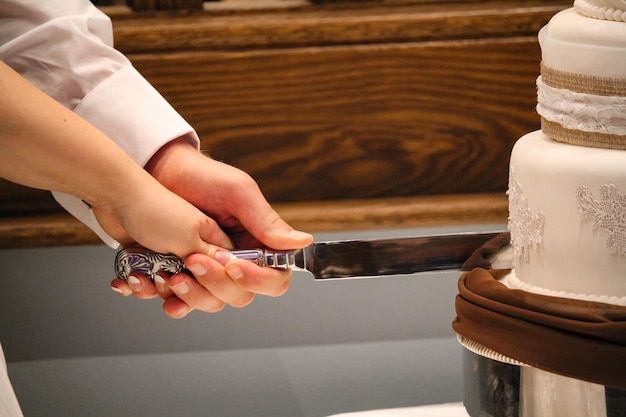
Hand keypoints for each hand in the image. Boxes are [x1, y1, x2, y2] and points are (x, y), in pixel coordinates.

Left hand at [110, 138, 312, 317]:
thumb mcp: (238, 193)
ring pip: (211, 303)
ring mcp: (208, 272)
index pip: (274, 278)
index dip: (257, 279)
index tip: (232, 264)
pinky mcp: (181, 275)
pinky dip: (166, 298)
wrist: (157, 172)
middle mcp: (236, 263)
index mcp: (257, 245)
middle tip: (192, 259)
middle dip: (216, 284)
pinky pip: (179, 301)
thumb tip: (303, 242)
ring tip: (170, 273)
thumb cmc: (202, 177)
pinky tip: (152, 284)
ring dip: (191, 295)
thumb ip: (266, 221)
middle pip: (241, 296)